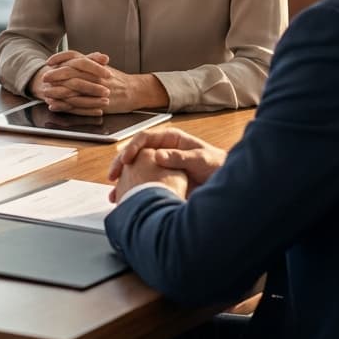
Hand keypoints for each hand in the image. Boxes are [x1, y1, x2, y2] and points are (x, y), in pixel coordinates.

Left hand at [35, 51, 165, 113]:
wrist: (135, 91)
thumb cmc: (118, 79)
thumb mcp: (102, 67)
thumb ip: (87, 63)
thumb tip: (67, 61)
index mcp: (95, 64)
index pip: (75, 56)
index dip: (60, 58)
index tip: (49, 61)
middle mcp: (95, 75)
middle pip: (72, 72)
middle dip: (55, 75)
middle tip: (44, 78)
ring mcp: (97, 89)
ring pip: (73, 89)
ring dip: (57, 91)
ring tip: (45, 93)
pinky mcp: (98, 103)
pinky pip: (79, 105)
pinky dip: (65, 105)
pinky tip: (55, 106)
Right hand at [108, 127, 224, 192]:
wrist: (226, 182)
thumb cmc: (217, 166)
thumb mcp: (200, 159)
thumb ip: (180, 157)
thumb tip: (158, 155)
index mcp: (170, 140)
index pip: (144, 138)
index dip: (132, 148)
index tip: (126, 160)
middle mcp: (162, 150)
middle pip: (135, 153)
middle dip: (121, 164)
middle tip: (113, 175)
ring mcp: (160, 166)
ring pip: (135, 169)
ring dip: (124, 180)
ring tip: (114, 192)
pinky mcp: (161, 179)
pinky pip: (143, 182)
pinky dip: (133, 190)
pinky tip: (126, 199)